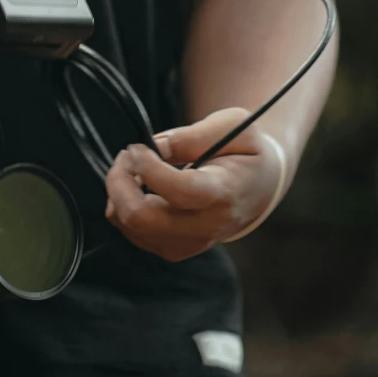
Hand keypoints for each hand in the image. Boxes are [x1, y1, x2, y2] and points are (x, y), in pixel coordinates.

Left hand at [103, 109, 286, 260]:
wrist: (259, 188)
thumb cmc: (245, 152)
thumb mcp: (233, 127)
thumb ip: (193, 136)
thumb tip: (155, 147)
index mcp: (225, 194)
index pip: (180, 191)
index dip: (149, 168)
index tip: (137, 147)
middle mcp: (207, 227)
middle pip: (144, 218)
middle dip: (120, 182)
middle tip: (127, 154)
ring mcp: (188, 244)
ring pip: (132, 227)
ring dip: (118, 192)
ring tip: (131, 165)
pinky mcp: (172, 249)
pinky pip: (132, 232)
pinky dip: (122, 206)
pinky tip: (137, 185)